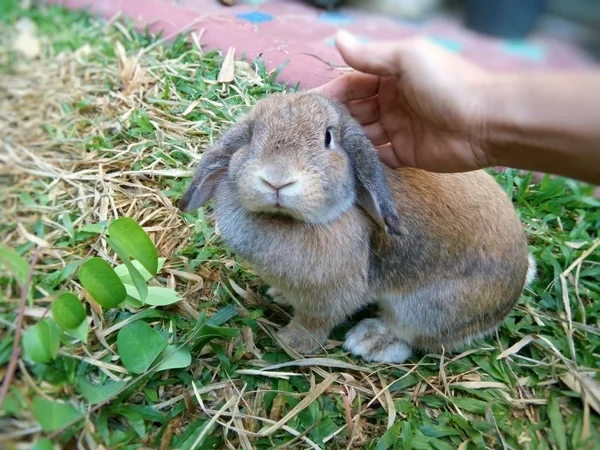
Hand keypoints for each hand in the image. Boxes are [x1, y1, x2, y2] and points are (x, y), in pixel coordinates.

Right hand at [315, 30, 493, 172]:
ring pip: (363, 135)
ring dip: (345, 140)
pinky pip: (378, 157)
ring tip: (321, 149)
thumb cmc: (447, 83)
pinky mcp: (406, 154)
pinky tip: (344, 163)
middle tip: (310, 131)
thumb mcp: (407, 58)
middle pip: (355, 111)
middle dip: (335, 119)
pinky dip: (362, 159)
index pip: (353, 83)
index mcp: (392, 75)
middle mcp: (393, 101)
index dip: (332, 93)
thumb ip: (371, 55)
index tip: (309, 105)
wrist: (486, 123)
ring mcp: (399, 129)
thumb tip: (338, 39)